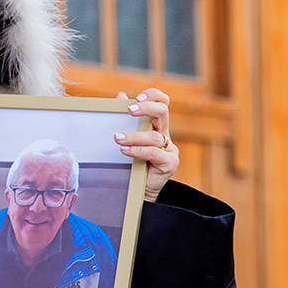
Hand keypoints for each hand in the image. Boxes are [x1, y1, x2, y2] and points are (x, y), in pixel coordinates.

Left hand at [113, 87, 178, 201]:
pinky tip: (125, 150)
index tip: (138, 96)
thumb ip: (125, 119)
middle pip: (163, 113)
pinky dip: (137, 150)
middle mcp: (166, 135)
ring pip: (154, 136)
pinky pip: (153, 153)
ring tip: (117, 138)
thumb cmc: (133, 164)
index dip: (154, 96)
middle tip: (129, 110)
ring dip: (134, 136)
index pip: (162, 103)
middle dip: (146, 108)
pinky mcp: (170, 163)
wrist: (140, 191)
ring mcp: (170, 150)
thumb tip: (121, 95)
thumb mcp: (128, 140)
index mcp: (158, 126)